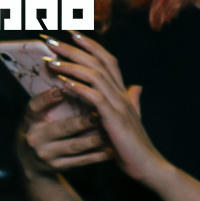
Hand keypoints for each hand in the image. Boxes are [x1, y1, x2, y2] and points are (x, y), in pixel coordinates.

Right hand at [16, 88, 109, 178]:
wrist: (32, 161)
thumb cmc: (42, 130)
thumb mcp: (39, 116)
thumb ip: (51, 100)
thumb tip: (71, 77)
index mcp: (30, 120)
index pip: (35, 107)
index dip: (46, 99)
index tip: (61, 90)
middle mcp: (35, 137)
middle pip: (60, 128)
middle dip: (81, 123)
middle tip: (99, 115)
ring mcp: (46, 154)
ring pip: (74, 146)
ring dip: (94, 140)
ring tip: (109, 132)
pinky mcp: (58, 166)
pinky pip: (81, 161)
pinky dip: (97, 156)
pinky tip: (111, 151)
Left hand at [44, 35, 166, 184]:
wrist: (149, 166)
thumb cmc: (136, 147)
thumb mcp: (133, 120)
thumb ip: (133, 102)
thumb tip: (137, 87)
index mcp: (124, 94)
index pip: (108, 60)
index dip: (91, 45)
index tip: (72, 33)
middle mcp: (123, 95)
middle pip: (98, 62)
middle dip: (73, 49)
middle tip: (50, 41)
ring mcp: (120, 105)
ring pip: (95, 75)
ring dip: (71, 66)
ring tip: (51, 62)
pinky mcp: (115, 119)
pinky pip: (94, 97)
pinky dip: (78, 87)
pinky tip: (63, 83)